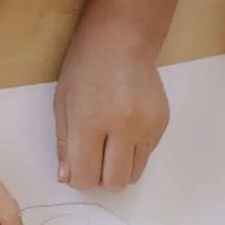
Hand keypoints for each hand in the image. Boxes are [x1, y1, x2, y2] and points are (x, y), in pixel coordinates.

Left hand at [53, 27, 168, 190]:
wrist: (122, 41)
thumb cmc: (84, 69)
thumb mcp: (62, 104)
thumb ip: (64, 145)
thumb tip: (67, 178)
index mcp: (90, 121)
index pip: (87, 175)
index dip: (79, 179)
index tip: (77, 167)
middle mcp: (122, 126)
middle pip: (114, 182)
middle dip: (101, 179)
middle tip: (94, 160)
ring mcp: (147, 125)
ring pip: (134, 174)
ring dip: (118, 169)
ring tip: (109, 145)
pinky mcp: (162, 123)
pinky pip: (147, 155)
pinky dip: (133, 152)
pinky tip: (125, 128)